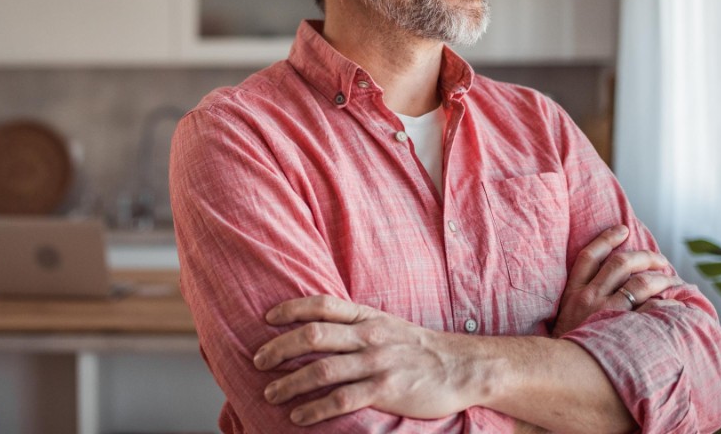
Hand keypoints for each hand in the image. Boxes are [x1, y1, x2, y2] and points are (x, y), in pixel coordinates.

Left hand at [252, 295, 490, 425]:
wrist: (461, 367)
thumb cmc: (418, 348)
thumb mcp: (386, 325)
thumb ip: (355, 324)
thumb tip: (317, 327)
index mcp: (367, 316)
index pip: (322, 304)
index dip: (291, 308)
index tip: (267, 318)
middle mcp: (369, 335)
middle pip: (313, 335)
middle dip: (280, 347)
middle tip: (259, 361)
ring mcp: (377, 362)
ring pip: (322, 369)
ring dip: (290, 382)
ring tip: (270, 392)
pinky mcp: (385, 390)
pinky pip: (341, 399)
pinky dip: (315, 408)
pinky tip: (298, 415)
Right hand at [552, 225, 684, 335]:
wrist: (558, 373)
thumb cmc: (566, 346)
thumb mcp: (564, 317)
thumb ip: (579, 300)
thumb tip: (604, 287)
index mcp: (573, 292)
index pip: (588, 256)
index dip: (606, 238)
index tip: (623, 229)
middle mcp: (589, 297)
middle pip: (620, 263)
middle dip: (645, 256)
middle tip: (660, 259)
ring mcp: (605, 312)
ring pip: (640, 282)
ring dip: (661, 277)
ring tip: (672, 280)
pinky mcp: (621, 328)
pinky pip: (651, 308)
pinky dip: (666, 303)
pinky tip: (675, 305)